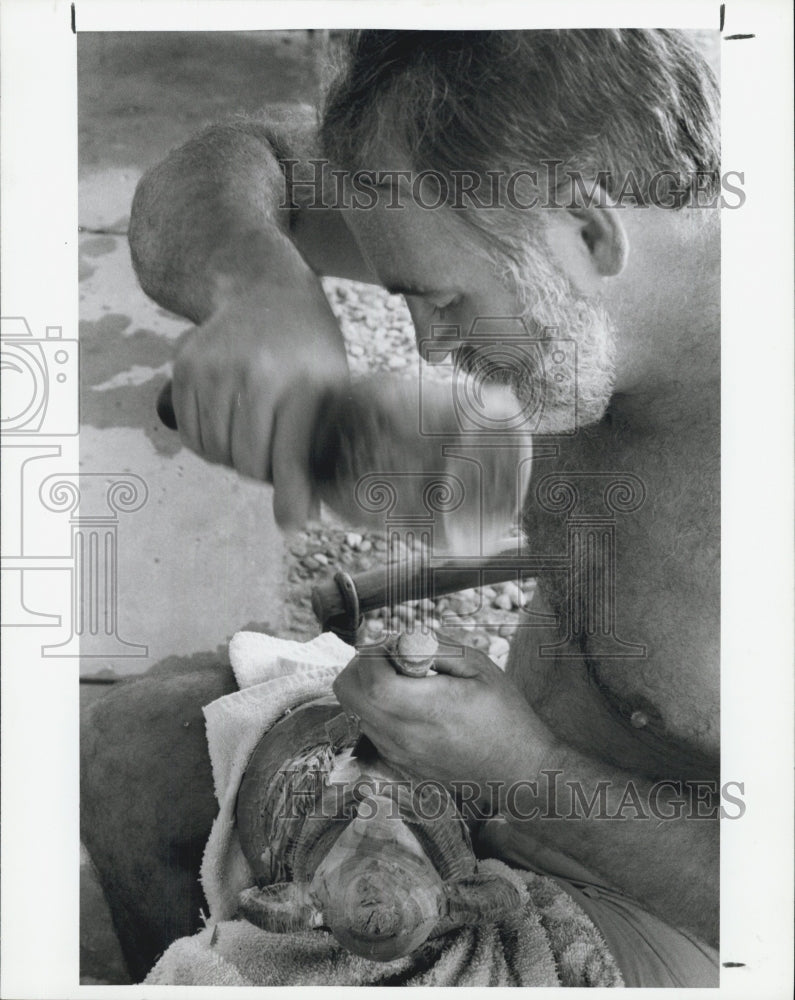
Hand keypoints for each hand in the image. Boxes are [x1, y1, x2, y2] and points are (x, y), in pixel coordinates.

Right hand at [171, 256, 347, 527]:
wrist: (267, 292)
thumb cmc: (308, 351)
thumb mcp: (331, 393)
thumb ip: (315, 453)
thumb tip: (297, 521)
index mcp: (301, 383)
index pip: (287, 459)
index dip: (290, 495)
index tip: (291, 525)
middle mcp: (255, 374)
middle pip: (245, 462)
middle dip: (259, 470)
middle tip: (272, 455)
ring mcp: (215, 368)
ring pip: (213, 451)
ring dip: (231, 456)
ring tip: (251, 435)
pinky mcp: (185, 366)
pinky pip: (190, 432)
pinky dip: (207, 441)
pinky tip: (227, 423)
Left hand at [332, 639, 555, 799]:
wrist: (521, 772)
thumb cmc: (506, 715)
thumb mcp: (479, 666)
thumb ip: (435, 647)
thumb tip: (402, 639)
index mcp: (424, 709)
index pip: (368, 677)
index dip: (375, 651)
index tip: (400, 645)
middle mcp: (402, 736)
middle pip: (347, 691)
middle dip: (362, 664)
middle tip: (395, 658)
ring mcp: (397, 754)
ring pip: (354, 709)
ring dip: (369, 686)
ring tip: (408, 682)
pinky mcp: (399, 765)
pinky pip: (370, 728)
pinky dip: (379, 708)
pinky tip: (413, 705)